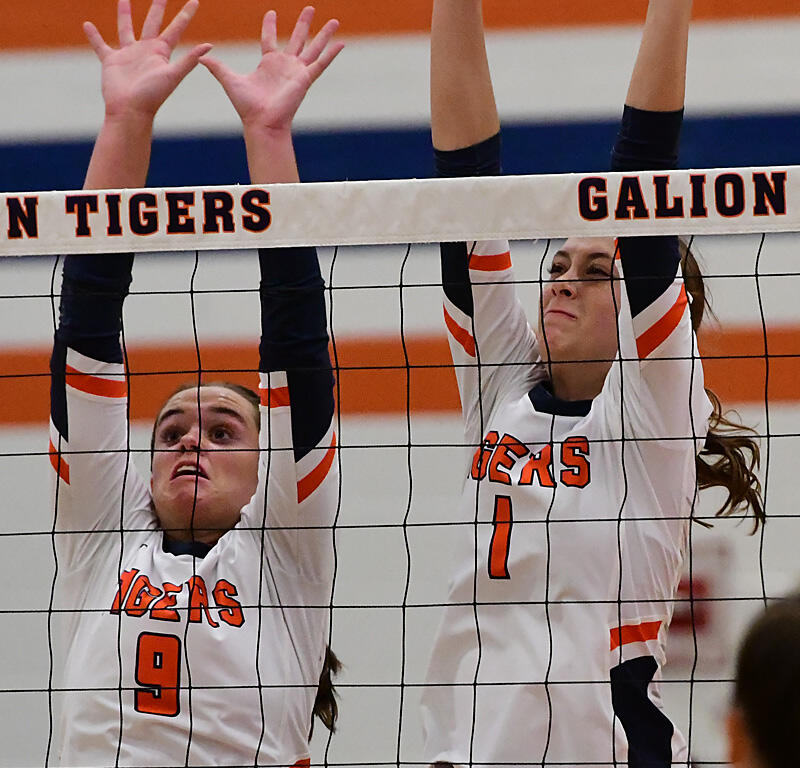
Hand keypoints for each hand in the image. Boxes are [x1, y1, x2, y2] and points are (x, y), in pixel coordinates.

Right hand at [84, 0, 211, 121]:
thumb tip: (209, 46)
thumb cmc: (152, 95)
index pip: (176, 29)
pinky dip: (94, 36)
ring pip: (126, 29)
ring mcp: (128, 55)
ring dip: (124, 15)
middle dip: (157, 8)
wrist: (130, 110)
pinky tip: (87, 25)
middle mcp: (145, 51)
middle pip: (152, 23)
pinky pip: (100, 45)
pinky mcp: (111, 61)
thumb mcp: (173, 75)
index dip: (186, 15)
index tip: (195, 1)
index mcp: (161, 52)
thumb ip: (189, 60)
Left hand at [200, 6, 343, 132]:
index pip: (269, 39)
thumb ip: (217, 68)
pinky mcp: (305, 78)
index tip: (271, 12)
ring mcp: (297, 71)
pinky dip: (331, 53)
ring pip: (313, 47)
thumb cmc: (248, 107)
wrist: (262, 122)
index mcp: (268, 64)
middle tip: (310, 8)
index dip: (269, 25)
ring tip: (333, 19)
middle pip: (296, 38)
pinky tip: (341, 42)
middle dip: (303, 23)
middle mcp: (284, 65)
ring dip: (323, 34)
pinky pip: (321, 63)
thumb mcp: (229, 80)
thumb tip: (200, 58)